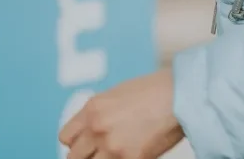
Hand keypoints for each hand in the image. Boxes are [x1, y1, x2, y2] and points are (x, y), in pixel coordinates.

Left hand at [59, 69, 183, 158]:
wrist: (178, 95)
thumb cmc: (151, 92)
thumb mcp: (114, 96)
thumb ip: (98, 114)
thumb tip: (91, 131)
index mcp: (91, 110)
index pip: (65, 138)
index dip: (76, 143)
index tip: (86, 145)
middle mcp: (96, 128)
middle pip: (73, 157)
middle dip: (85, 156)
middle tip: (100, 153)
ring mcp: (112, 147)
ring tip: (116, 153)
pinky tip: (133, 154)